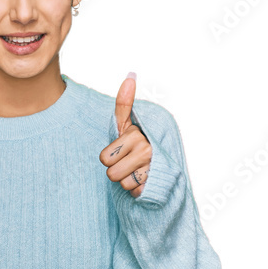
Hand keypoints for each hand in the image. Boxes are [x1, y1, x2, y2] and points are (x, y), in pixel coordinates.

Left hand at [99, 74, 150, 198]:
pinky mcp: (157, 183)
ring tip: (138, 171)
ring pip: (122, 184)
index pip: (104, 158)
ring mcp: (152, 167)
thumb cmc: (138, 143)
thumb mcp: (128, 124)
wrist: (163, 165)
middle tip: (128, 163)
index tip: (121, 150)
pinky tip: (145, 181)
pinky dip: (138, 190)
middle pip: (111, 174)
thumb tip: (131, 75)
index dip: (109, 158)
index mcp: (136, 135)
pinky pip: (134, 193)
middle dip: (117, 171)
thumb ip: (124, 103)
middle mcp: (146, 149)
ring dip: (128, 181)